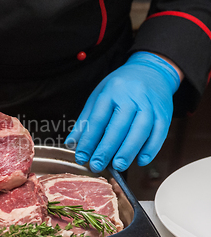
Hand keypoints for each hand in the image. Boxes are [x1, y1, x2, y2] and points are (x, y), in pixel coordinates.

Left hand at [64, 51, 180, 172]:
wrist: (152, 70)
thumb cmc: (121, 86)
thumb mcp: (98, 96)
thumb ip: (85, 120)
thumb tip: (72, 143)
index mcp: (111, 92)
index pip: (97, 119)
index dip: (88, 140)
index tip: (81, 156)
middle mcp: (131, 97)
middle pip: (119, 126)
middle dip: (107, 149)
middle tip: (97, 165)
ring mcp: (150, 105)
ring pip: (140, 130)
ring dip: (128, 151)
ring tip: (118, 166)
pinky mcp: (164, 113)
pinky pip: (159, 133)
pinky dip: (151, 148)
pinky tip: (141, 160)